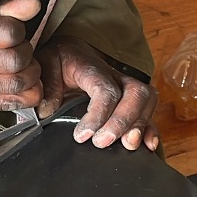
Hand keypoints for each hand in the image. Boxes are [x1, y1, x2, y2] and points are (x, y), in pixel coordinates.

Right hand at [0, 0, 42, 110]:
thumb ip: (7, 7)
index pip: (8, 33)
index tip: (14, 31)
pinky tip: (25, 86)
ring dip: (30, 75)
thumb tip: (35, 5)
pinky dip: (26, 96)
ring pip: (15, 84)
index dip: (20, 30)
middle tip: (22, 50)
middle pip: (14, 60)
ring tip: (25, 67)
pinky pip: (8, 103)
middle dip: (28, 54)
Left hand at [35, 36, 158, 150]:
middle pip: (135, 94)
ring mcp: (126, 86)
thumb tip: (47, 110)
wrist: (71, 50)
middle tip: (102, 143)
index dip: (98, 115)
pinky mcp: (130, 98)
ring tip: (127, 146)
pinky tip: (148, 146)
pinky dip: (150, 129)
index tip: (82, 136)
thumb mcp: (46, 64)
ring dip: (140, 125)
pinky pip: (148, 111)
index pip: (105, 90)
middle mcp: (115, 75)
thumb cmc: (59, 59)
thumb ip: (47, 85)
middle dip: (123, 122)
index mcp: (92, 67)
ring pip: (146, 100)